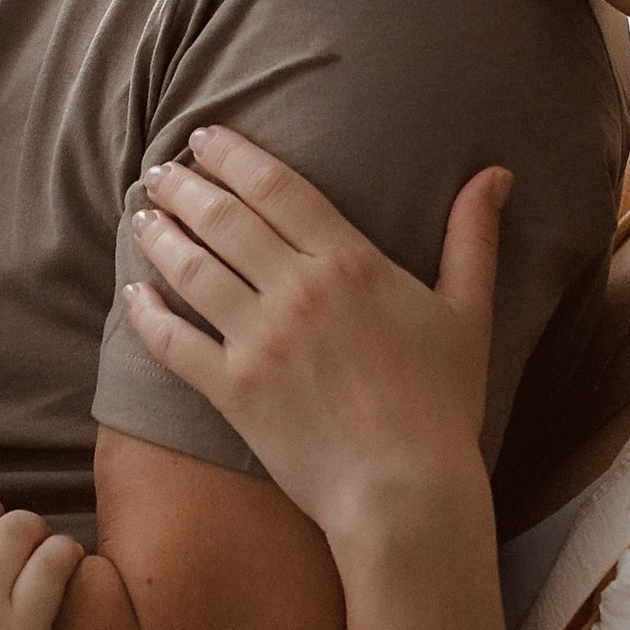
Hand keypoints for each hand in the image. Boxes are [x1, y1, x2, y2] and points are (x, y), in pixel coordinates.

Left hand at [121, 126, 508, 552]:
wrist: (406, 492)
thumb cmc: (443, 406)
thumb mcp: (468, 313)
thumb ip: (472, 238)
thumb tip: (496, 174)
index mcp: (351, 263)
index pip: (277, 187)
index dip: (233, 155)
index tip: (204, 136)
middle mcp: (298, 291)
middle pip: (224, 219)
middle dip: (184, 187)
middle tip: (159, 171)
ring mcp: (259, 341)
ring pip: (192, 270)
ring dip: (159, 236)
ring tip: (140, 216)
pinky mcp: (232, 392)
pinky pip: (174, 343)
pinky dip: (147, 315)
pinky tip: (132, 294)